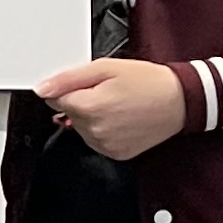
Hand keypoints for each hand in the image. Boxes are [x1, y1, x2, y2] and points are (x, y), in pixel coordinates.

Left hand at [33, 56, 188, 161]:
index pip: (55, 99)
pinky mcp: (116, 154)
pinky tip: (122, 119)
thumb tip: (42, 89)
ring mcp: (105, 145)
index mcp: (89, 107)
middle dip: (82, 102)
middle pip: (68, 114)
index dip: (71, 88)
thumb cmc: (148, 82)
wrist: (180, 100)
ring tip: (119, 105)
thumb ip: (68, 79)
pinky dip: (104, 130)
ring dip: (92, 117)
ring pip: (81, 128)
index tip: (91, 84)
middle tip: (109, 92)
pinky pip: (96, 140)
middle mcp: (94, 131)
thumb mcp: (105, 68)